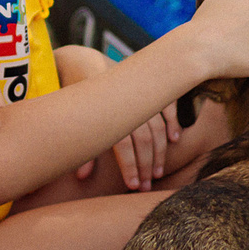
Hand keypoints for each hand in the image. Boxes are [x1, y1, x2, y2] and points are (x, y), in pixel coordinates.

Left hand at [60, 46, 180, 187]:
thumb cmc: (75, 97)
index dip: (130, 167)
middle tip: (146, 187)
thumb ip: (82, 147)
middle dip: (146, 166)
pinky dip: (173, 121)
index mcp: (107, 111)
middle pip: (144, 140)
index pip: (124, 145)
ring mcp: (140, 93)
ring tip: (157, 172)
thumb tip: (82, 177)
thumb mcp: (73, 120)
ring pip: (157, 127)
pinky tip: (175, 139)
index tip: (133, 185)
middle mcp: (127, 103)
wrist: (82, 62)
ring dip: (160, 151)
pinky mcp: (148, 86)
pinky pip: (166, 105)